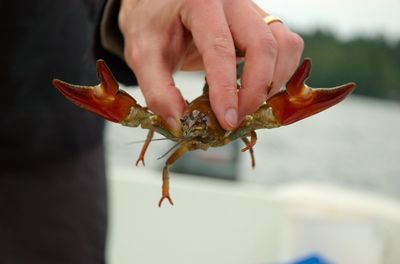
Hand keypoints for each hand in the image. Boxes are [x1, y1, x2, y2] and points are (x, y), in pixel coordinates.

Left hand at [119, 0, 303, 130]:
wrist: (162, 5)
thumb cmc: (153, 25)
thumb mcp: (143, 54)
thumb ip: (158, 90)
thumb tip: (180, 123)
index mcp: (200, 3)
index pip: (221, 48)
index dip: (226, 89)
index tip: (227, 121)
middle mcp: (233, 1)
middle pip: (264, 44)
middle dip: (257, 89)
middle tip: (238, 118)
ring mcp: (251, 9)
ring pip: (284, 44)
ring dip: (274, 81)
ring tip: (248, 104)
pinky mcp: (261, 22)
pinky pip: (287, 45)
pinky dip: (280, 72)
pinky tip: (258, 89)